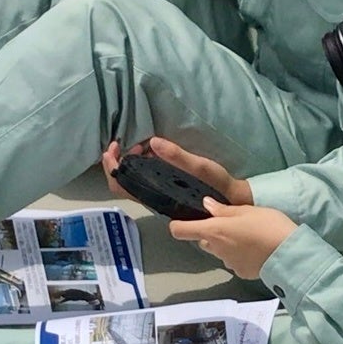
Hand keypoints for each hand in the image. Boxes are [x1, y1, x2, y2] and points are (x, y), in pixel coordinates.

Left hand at [101, 136, 252, 207]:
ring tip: (144, 146)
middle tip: (129, 143)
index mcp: (156, 194)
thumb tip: (152, 142)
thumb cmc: (215, 186)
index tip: (114, 148)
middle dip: (119, 160)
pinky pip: (144, 177)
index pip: (121, 186)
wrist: (230, 200)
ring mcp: (157, 193)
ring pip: (132, 179)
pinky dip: (141, 162)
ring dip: (131, 160)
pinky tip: (152, 152)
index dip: (112, 167)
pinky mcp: (164, 189)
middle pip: (122, 182)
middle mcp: (152, 196)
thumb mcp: (199, 167)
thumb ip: (177, 156)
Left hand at [172, 201, 295, 278]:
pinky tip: (255, 249)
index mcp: (213, 231)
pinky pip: (234, 261)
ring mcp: (228, 263)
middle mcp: (216, 249)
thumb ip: (224, 209)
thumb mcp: (247, 210)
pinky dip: (240, 255)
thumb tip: (206, 205)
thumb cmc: (267, 225)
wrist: (288, 254)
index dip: (178, 225)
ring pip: (219, 251)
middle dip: (211, 233)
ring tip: (247, 237)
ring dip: (226, 245)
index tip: (181, 221)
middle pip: (203, 241)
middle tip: (229, 224)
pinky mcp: (241, 272)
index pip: (181, 231)